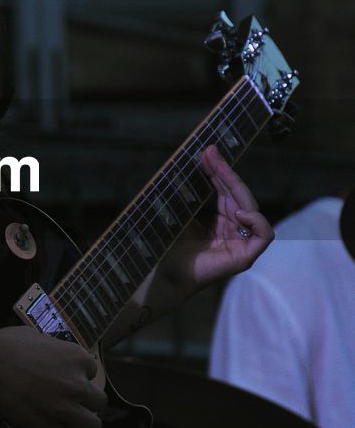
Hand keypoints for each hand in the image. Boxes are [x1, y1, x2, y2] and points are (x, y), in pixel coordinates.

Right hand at [0, 325, 107, 427]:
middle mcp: (77, 384)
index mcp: (77, 358)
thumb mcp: (39, 337)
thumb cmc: (8, 344)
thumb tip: (52, 356)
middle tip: (72, 402)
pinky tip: (47, 425)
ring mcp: (65, 408)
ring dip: (81, 423)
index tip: (67, 378)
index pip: (93, 373)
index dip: (80, 377)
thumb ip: (55, 351)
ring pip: (91, 426)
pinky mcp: (48, 426)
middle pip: (100, 402)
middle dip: (88, 403)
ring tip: (67, 420)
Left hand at [158, 144, 273, 294]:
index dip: (219, 171)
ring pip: (251, 208)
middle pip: (239, 196)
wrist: (164, 275)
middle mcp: (234, 231)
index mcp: (221, 222)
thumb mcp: (181, 214)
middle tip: (210, 153)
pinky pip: (264, 235)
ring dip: (236, 187)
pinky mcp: (245, 258)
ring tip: (218, 172)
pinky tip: (238, 212)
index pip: (226, 191)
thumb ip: (190, 194)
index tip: (207, 152)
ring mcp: (241, 244)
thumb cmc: (169, 248)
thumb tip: (191, 163)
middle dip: (226, 173)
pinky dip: (256, 220)